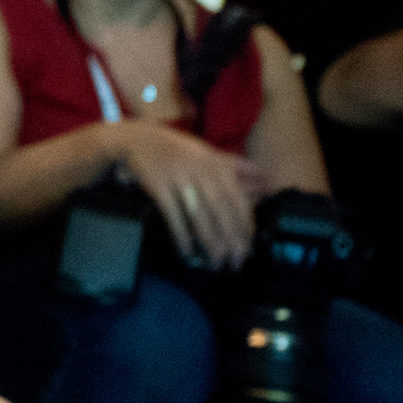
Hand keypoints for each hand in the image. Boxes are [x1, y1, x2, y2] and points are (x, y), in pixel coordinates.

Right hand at [107, 120, 265, 269]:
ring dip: (209, 241)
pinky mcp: (159, 185)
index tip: (247, 248)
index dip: (244, 225)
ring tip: (216, 262)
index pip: (237, 199)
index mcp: (216, 165)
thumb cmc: (176, 149)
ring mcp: (179, 178)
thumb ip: (234, 165)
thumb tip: (263, 178)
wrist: (139, 139)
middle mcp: (201, 171)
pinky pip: (173, 214)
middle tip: (235, 262)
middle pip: (221, 210)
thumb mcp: (207, 152)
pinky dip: (181, 234)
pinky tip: (187, 251)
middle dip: (230, 239)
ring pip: (199, 215)